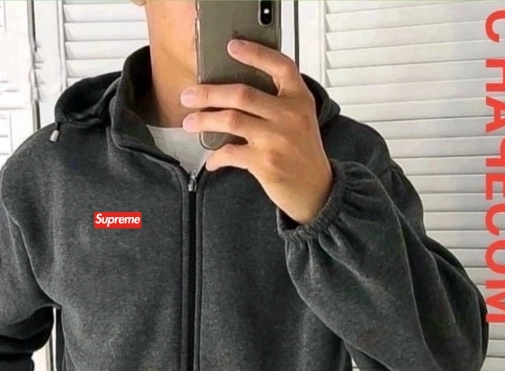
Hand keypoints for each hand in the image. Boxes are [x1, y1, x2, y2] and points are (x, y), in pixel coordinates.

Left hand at [180, 39, 333, 225]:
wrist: (316, 190)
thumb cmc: (303, 154)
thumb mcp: (300, 120)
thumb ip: (278, 103)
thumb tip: (233, 94)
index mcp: (299, 99)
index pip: (280, 66)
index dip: (255, 53)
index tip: (232, 47)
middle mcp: (289, 116)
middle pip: (242, 94)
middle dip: (208, 94)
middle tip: (188, 96)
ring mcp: (277, 139)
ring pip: (231, 120)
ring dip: (204, 121)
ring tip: (189, 123)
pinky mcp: (266, 163)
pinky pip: (231, 153)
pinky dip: (216, 157)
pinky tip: (212, 161)